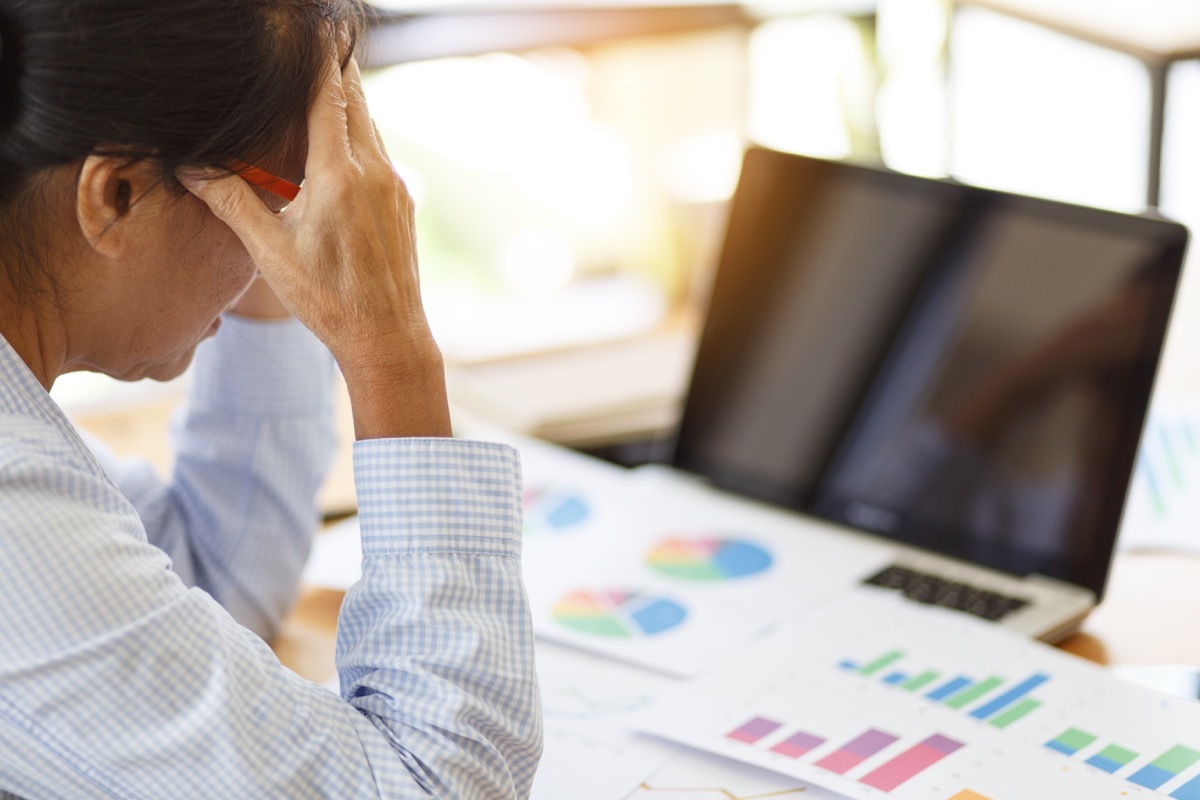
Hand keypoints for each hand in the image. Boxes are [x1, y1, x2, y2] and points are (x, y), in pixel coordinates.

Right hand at [181, 58, 449, 439]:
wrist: (387, 337)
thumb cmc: (328, 300)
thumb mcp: (269, 250)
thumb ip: (231, 200)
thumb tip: (189, 167)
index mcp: (339, 175)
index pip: (326, 98)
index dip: (317, 62)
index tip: (314, 32)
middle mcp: (374, 173)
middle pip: (354, 103)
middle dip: (335, 72)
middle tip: (320, 44)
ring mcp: (394, 188)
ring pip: (370, 129)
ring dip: (347, 105)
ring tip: (325, 86)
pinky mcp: (402, 204)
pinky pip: (379, 155)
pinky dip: (359, 137)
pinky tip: (342, 144)